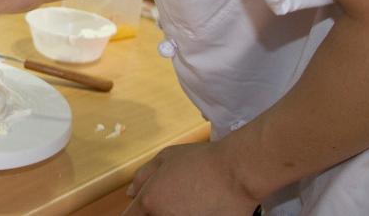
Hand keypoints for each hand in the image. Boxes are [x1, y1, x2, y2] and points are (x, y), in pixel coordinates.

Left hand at [123, 142, 256, 215]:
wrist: (237, 172)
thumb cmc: (202, 161)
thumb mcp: (166, 158)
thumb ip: (143, 176)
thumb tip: (131, 193)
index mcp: (150, 202)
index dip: (136, 212)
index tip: (143, 209)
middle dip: (157, 212)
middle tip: (176, 200)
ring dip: (178, 213)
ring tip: (193, 203)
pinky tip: (205, 208)